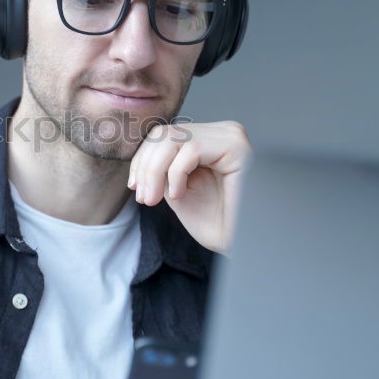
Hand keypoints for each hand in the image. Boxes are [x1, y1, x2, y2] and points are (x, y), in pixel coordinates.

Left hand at [128, 121, 251, 253]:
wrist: (243, 246)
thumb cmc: (216, 223)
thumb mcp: (177, 189)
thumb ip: (161, 168)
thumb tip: (138, 154)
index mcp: (210, 139)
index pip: (164, 135)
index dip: (142, 159)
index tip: (135, 187)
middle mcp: (223, 132)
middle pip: (165, 133)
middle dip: (145, 167)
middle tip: (144, 198)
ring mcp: (231, 137)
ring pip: (174, 138)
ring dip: (155, 172)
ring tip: (154, 199)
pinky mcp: (237, 147)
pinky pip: (191, 150)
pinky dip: (176, 174)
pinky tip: (180, 196)